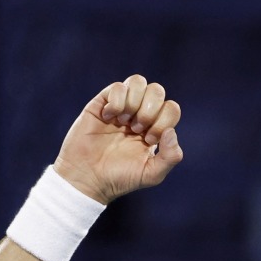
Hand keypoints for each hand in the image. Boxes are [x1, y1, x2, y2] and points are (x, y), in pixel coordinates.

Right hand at [52, 75, 183, 203]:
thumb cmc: (120, 178)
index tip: (148, 140)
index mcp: (155, 127)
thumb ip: (171, 156)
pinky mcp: (101, 104)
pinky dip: (116, 102)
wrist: (88, 179)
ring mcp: (121, 107)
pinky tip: (108, 118)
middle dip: (150, 110)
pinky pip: (117, 87)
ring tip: (123, 122)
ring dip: (134, 102)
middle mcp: (139, 113)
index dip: (164, 121)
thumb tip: (172, 131)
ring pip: (138, 81)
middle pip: (157, 90)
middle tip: (137, 130)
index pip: (171, 108)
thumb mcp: (152, 174)